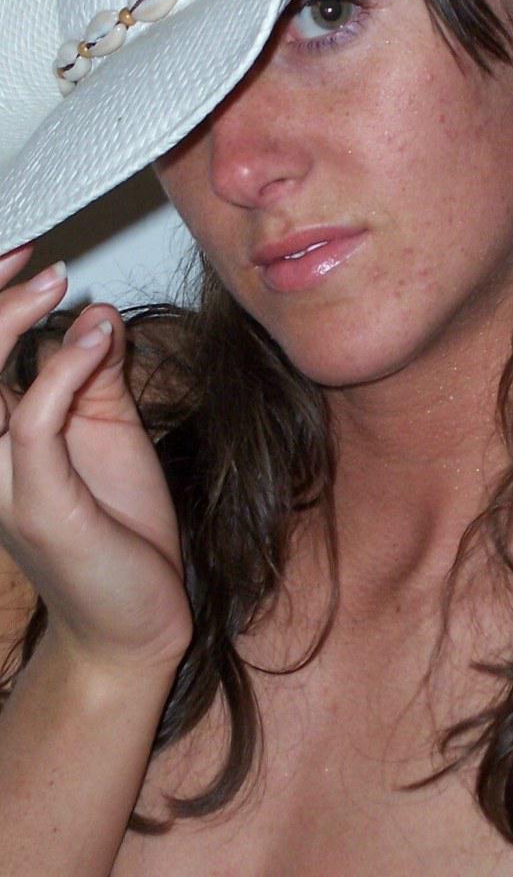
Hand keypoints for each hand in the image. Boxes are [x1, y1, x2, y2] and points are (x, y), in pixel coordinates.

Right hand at [0, 245, 191, 679]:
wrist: (135, 620)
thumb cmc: (119, 533)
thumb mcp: (110, 437)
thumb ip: (97, 378)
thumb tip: (98, 314)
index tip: (24, 256)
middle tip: (35, 263)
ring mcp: (2, 483)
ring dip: (9, 325)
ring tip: (54, 283)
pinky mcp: (36, 505)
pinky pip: (33, 424)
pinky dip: (61, 372)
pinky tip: (97, 339)